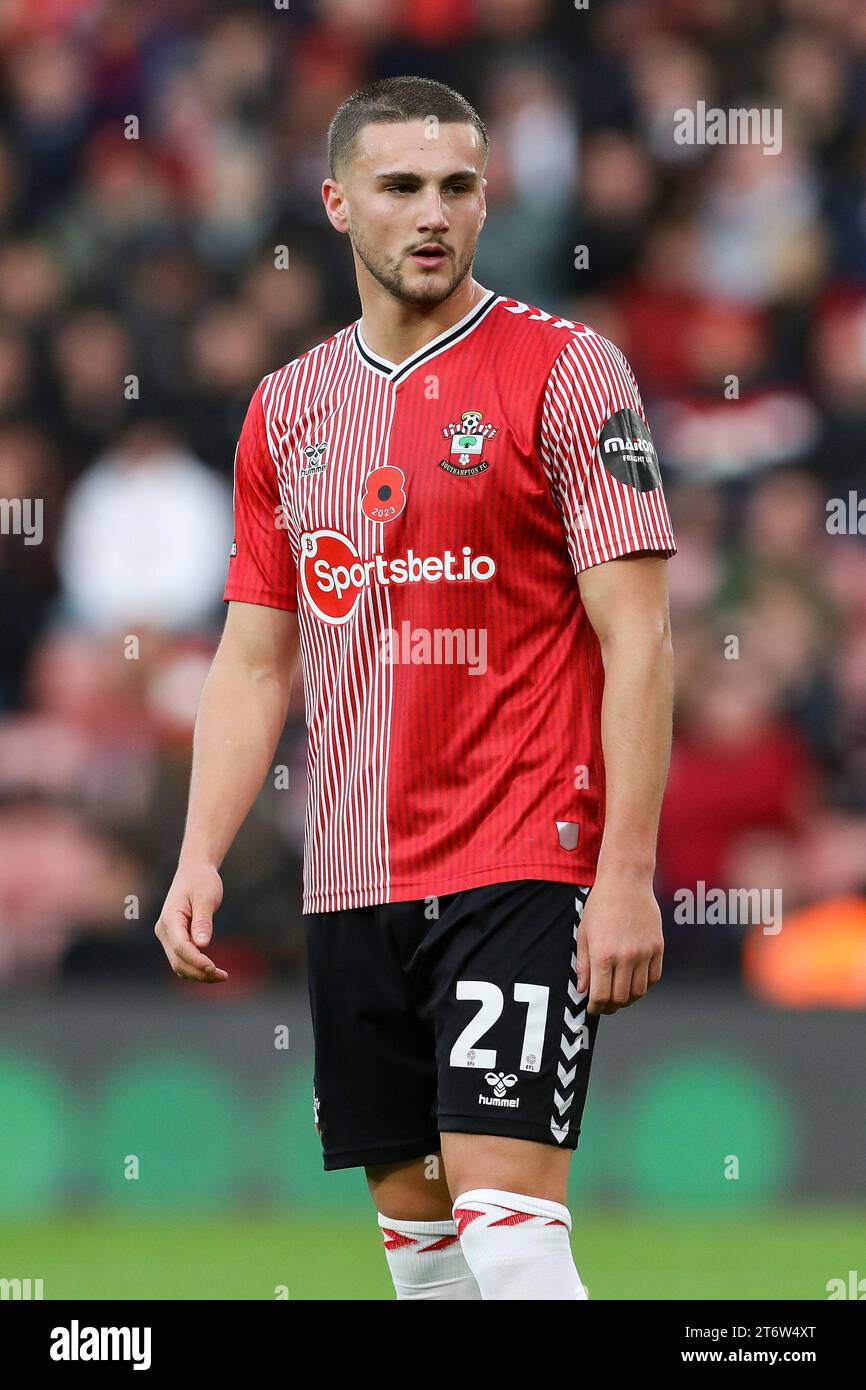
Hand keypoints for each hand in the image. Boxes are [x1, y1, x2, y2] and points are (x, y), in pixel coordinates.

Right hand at [154, 861, 227, 982]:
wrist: (194, 871)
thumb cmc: (201, 881)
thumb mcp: (206, 898)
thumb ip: (203, 921)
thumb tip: (202, 945)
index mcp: (170, 919)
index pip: (181, 947)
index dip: (197, 961)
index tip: (214, 968)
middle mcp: (164, 930)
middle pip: (178, 961)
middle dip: (199, 972)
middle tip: (224, 976)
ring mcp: (167, 936)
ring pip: (178, 964)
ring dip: (198, 974)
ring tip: (221, 976)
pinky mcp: (174, 939)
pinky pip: (182, 959)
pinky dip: (196, 968)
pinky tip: (212, 970)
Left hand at [576, 875, 662, 1015]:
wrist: (626, 882)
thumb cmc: (601, 905)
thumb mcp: (584, 934)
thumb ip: (583, 964)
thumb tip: (582, 989)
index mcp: (603, 954)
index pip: (600, 995)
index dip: (595, 1008)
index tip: (592, 1009)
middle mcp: (625, 957)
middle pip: (620, 998)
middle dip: (610, 1007)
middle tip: (604, 1006)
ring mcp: (644, 953)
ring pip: (639, 992)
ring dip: (628, 1000)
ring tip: (619, 996)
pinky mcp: (658, 948)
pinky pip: (654, 977)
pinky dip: (644, 986)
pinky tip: (635, 983)